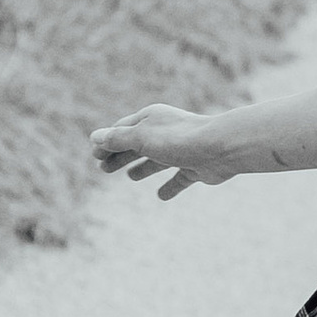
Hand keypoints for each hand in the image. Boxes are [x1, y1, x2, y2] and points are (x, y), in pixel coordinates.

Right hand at [90, 104, 241, 200]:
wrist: (221, 148)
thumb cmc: (178, 139)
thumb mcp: (141, 138)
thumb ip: (118, 139)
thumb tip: (94, 138)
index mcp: (152, 119)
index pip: (123, 130)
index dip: (108, 142)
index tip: (94, 155)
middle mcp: (166, 133)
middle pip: (138, 145)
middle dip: (120, 156)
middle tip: (102, 169)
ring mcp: (181, 151)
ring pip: (157, 161)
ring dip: (143, 168)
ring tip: (130, 177)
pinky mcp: (196, 168)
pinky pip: (179, 179)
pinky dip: (170, 187)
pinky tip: (161, 197)